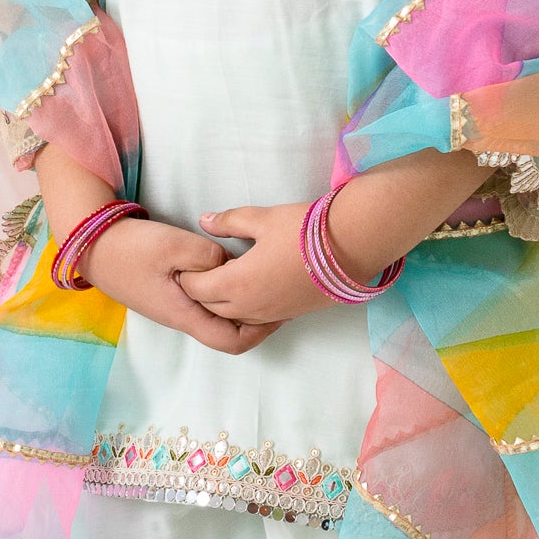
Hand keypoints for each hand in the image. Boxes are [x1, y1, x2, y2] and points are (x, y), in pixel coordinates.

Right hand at [81, 214, 281, 355]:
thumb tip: (232, 266)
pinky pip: (204, 305)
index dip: (261, 331)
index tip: (281, 310)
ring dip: (240, 307)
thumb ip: (210, 258)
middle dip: (257, 320)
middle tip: (279, 296)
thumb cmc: (131, 248)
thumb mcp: (175, 245)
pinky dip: (224, 296)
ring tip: (261, 284)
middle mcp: (181, 318)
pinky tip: (233, 274)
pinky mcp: (169, 295)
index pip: (231, 341)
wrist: (92, 245)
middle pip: (227, 333)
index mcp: (184, 314)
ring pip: (216, 318)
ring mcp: (174, 308)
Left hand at [179, 205, 332, 325]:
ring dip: (222, 304)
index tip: (186, 263)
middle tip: (199, 272)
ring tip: (222, 281)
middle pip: (211, 307)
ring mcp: (272, 314)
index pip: (197, 288)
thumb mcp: (262, 218)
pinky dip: (244, 310)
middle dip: (201, 292)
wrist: (352, 245)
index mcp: (239, 282)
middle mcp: (252, 306)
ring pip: (233, 318)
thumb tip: (205, 221)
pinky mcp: (289, 315)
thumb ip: (228, 222)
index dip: (187, 277)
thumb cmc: (305, 230)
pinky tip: (249, 290)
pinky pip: (256, 320)